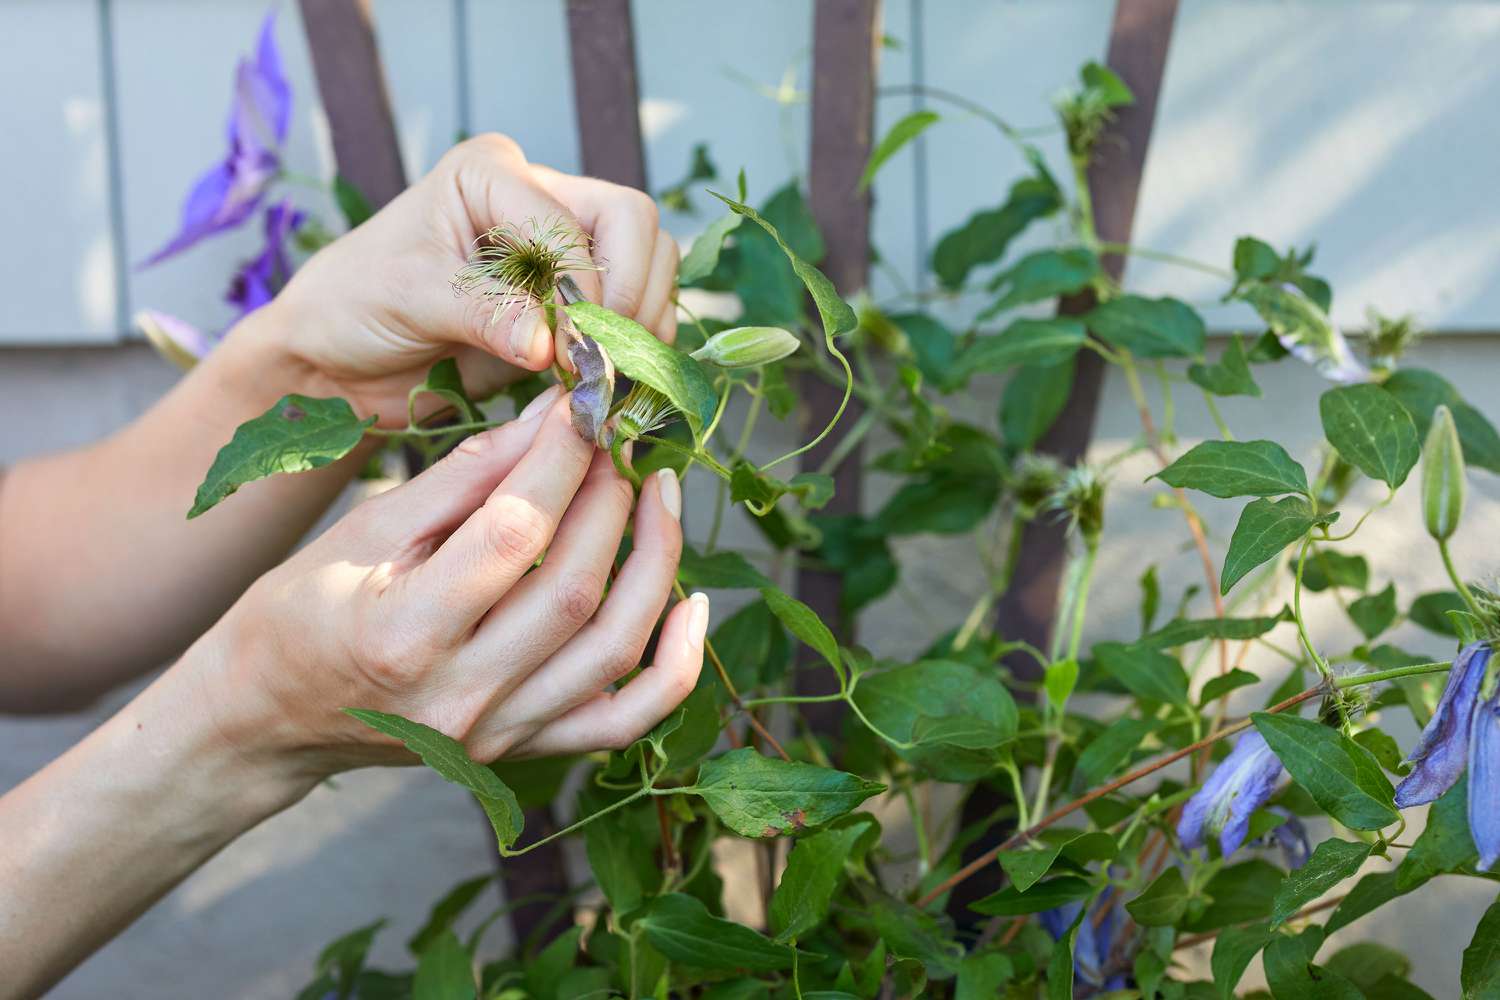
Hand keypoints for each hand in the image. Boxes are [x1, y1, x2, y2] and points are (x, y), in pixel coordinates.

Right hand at [185, 389, 706, 776]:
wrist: (267, 719)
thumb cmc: (300, 612)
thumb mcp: (363, 530)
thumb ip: (462, 478)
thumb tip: (551, 418)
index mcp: (402, 634)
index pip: (514, 532)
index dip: (563, 458)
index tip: (588, 402)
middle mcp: (459, 696)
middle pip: (575, 586)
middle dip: (610, 497)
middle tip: (619, 438)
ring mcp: (498, 733)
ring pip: (614, 647)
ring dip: (654, 559)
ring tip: (659, 491)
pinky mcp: (524, 749)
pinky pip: (626, 719)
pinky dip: (675, 666)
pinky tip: (691, 604)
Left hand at [254, 133, 680, 423]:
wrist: (343, 360)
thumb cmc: (355, 305)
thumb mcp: (409, 298)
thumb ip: (483, 313)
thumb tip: (551, 344)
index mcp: (494, 175)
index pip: (577, 219)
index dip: (584, 287)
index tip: (564, 350)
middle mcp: (539, 199)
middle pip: (636, 225)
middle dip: (630, 297)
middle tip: (601, 360)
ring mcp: (565, 253)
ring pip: (652, 266)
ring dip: (640, 327)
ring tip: (602, 378)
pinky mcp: (575, 303)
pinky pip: (638, 313)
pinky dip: (635, 350)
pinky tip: (606, 384)